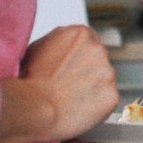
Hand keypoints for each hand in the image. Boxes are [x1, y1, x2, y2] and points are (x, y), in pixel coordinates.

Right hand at [19, 25, 118, 141]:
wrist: (35, 108)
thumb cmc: (31, 81)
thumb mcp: (38, 47)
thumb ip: (59, 42)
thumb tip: (64, 46)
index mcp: (81, 34)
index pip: (89, 41)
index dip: (78, 57)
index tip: (71, 68)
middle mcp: (98, 49)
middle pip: (99, 61)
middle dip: (87, 72)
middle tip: (68, 85)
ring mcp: (108, 73)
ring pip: (105, 81)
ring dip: (93, 88)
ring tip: (71, 98)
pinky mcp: (112, 95)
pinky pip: (107, 101)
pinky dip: (97, 107)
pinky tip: (79, 108)